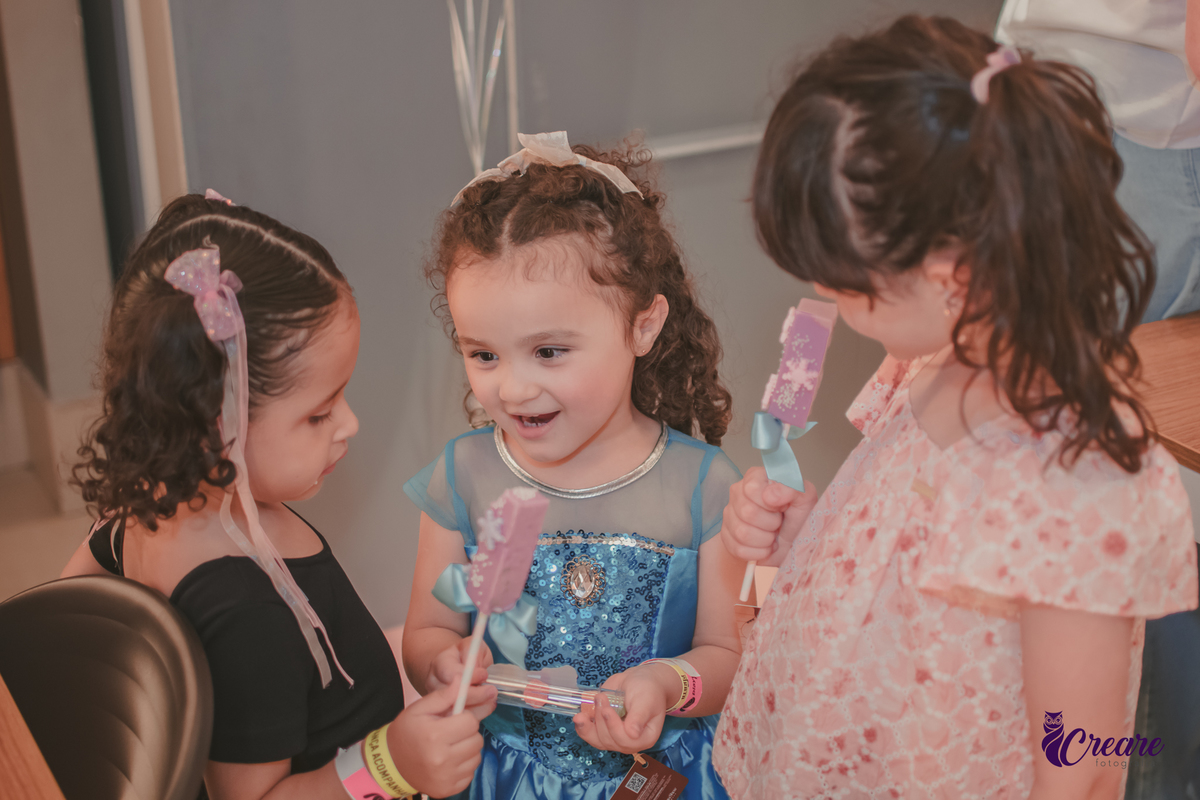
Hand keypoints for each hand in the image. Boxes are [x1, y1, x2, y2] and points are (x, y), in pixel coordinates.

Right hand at [389, 682, 494, 796]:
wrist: (390, 763)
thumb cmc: (406, 732)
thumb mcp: (420, 709)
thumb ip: (444, 695)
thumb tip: (464, 680)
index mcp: (435, 735)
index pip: (471, 722)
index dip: (464, 718)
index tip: (453, 719)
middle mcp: (442, 759)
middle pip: (477, 739)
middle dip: (467, 733)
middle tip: (452, 733)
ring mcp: (446, 777)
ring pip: (476, 756)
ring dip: (467, 749)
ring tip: (450, 746)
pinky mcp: (448, 789)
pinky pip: (470, 773)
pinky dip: (463, 765)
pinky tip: (449, 761)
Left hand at [573, 663, 672, 753]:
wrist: (637, 680)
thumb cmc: (647, 688)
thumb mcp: (646, 699)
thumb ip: (639, 716)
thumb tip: (633, 734)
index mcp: (645, 737)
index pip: (628, 741)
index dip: (614, 727)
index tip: (607, 710)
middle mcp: (630, 741)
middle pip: (611, 741)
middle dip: (601, 721)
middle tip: (600, 698)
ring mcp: (615, 737)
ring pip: (598, 741)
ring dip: (588, 727)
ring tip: (582, 713)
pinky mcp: (603, 730)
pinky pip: (590, 735)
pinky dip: (583, 727)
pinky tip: (579, 717)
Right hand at [721, 467, 816, 565]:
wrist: (794, 541)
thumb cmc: (798, 516)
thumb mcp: (805, 498)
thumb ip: (791, 489)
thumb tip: (769, 496)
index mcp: (755, 477)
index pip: (752, 488)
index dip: (770, 502)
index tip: (782, 506)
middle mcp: (738, 493)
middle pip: (747, 512)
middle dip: (771, 523)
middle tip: (778, 522)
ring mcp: (729, 515)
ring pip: (742, 533)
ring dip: (765, 539)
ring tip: (773, 535)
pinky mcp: (727, 537)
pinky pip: (739, 549)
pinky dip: (758, 552)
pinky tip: (765, 546)